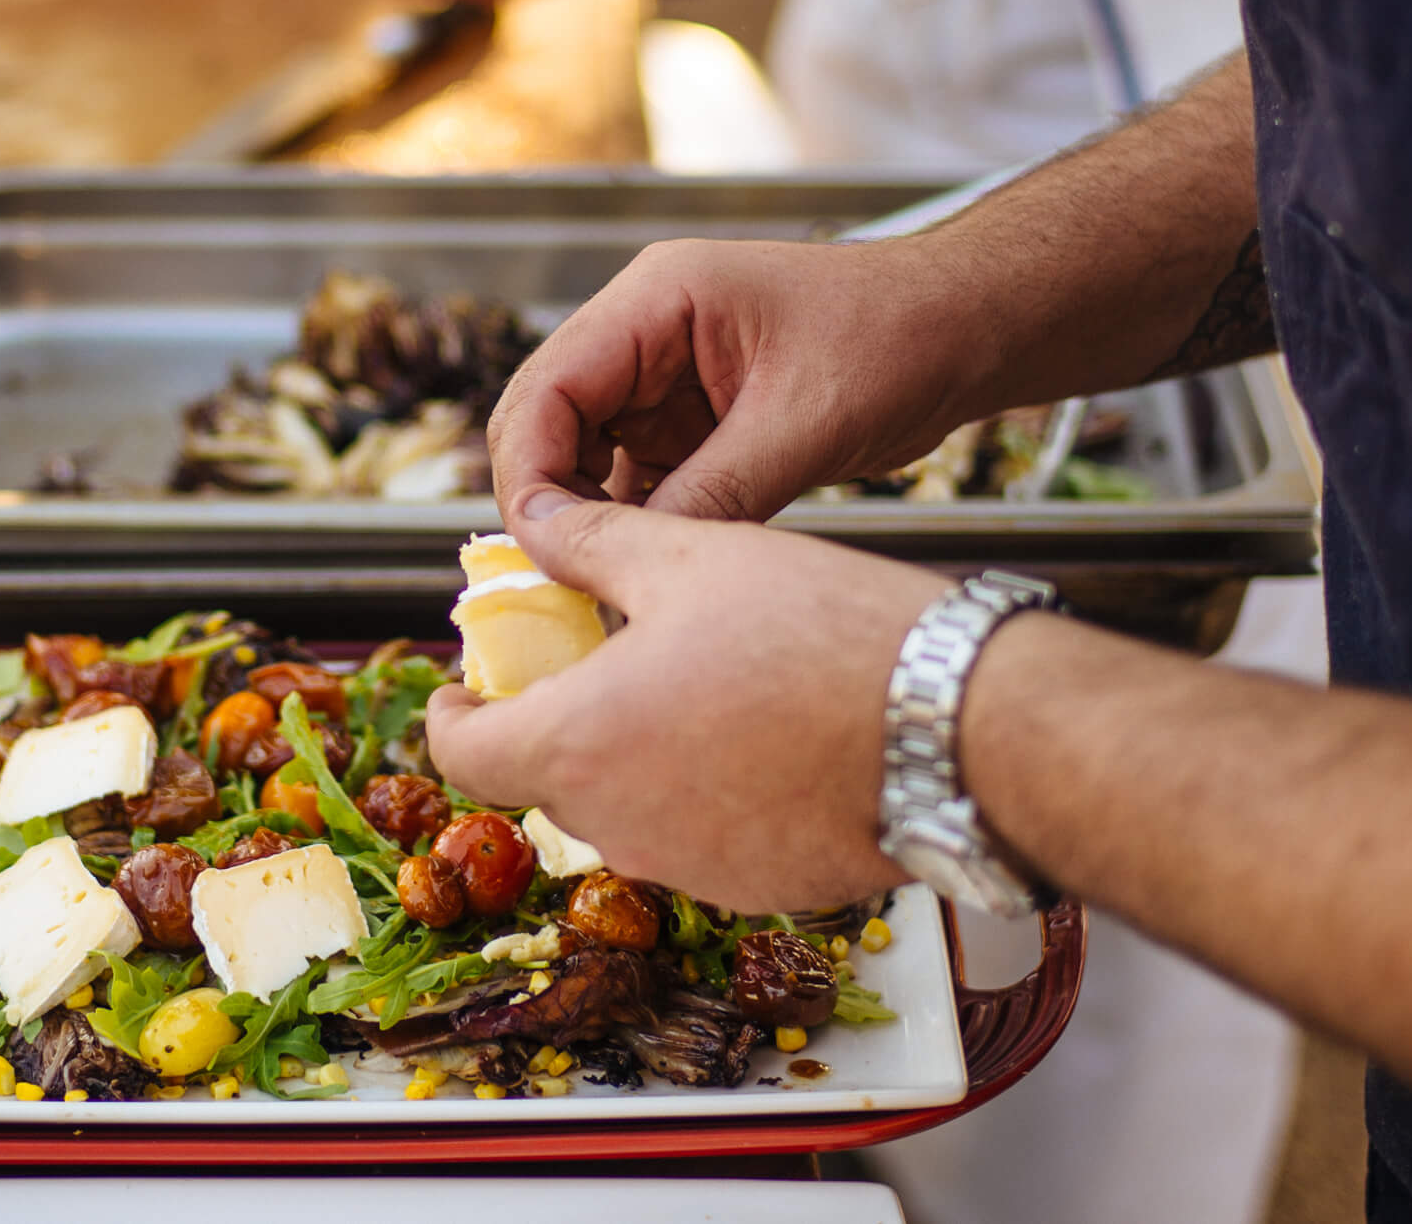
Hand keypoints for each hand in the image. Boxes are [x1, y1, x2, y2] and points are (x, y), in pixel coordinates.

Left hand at [425, 498, 945, 910]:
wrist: (959, 728)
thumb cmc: (825, 636)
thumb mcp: (689, 558)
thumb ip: (590, 544)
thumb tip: (529, 522)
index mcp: (578, 743)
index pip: (461, 754)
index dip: (453, 715)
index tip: (467, 687)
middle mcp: (619, 825)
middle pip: (547, 779)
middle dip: (559, 719)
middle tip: (599, 658)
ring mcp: (689, 867)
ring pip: (625, 808)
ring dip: (636, 753)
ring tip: (698, 681)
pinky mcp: (758, 888)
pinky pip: (700, 836)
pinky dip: (706, 791)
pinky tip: (761, 732)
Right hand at [486, 237, 999, 527]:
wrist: (971, 329)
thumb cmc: (901, 339)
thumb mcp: (803, 425)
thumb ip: (713, 495)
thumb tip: (630, 564)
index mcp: (656, 300)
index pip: (550, 386)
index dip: (532, 469)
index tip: (543, 545)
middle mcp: (645, 332)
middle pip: (549, 420)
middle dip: (547, 498)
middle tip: (562, 577)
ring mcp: (665, 377)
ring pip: (586, 456)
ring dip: (590, 517)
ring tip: (604, 584)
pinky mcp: (694, 420)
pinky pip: (638, 478)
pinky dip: (637, 524)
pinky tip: (649, 570)